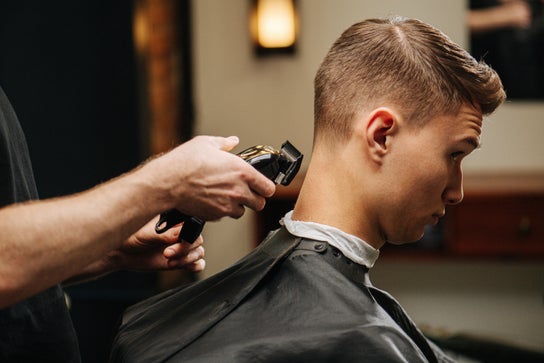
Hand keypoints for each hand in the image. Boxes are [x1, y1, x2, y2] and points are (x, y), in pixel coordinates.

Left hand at [106, 216, 205, 271]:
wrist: (123, 253)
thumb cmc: (132, 237)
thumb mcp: (147, 234)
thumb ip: (166, 234)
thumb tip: (181, 233)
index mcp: (176, 220)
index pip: (193, 226)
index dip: (187, 236)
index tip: (174, 243)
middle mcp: (182, 232)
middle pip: (197, 241)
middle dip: (184, 250)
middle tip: (167, 254)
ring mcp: (182, 246)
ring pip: (198, 253)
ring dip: (186, 260)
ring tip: (169, 262)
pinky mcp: (181, 260)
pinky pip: (198, 264)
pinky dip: (194, 266)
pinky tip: (180, 265)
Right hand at [144, 135, 275, 219]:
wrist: (167, 182)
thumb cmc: (185, 162)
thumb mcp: (206, 143)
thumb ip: (224, 143)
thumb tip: (233, 141)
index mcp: (242, 171)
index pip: (268, 188)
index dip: (265, 187)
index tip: (261, 186)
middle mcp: (238, 190)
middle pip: (259, 204)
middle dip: (254, 199)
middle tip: (244, 192)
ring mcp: (227, 205)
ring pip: (241, 212)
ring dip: (237, 206)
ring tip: (225, 196)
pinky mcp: (216, 215)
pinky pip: (224, 216)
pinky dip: (221, 211)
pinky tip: (212, 200)